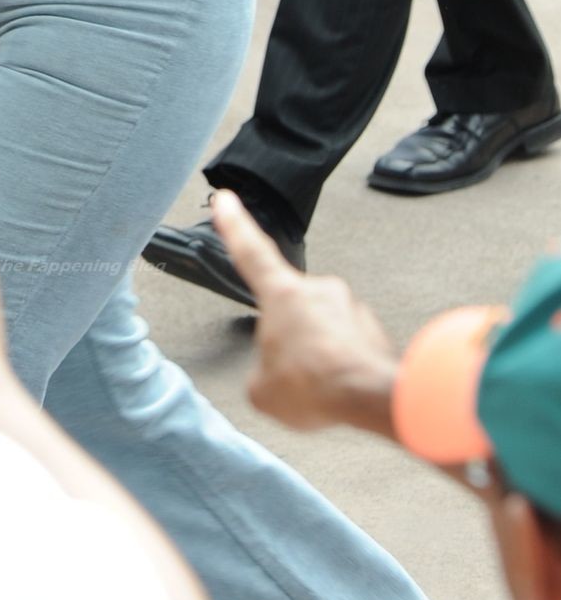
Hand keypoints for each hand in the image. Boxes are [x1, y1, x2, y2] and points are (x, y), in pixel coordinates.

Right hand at [211, 192, 398, 435]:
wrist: (373, 399)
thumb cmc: (320, 386)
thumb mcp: (262, 389)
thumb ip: (259, 373)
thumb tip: (270, 377)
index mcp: (281, 294)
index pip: (251, 250)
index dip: (234, 224)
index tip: (226, 200)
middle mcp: (318, 291)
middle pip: (289, 307)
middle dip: (287, 336)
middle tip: (289, 369)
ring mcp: (349, 309)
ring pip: (321, 328)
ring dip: (317, 353)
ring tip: (318, 385)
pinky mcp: (373, 331)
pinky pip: (347, 344)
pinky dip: (340, 364)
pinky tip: (339, 387)